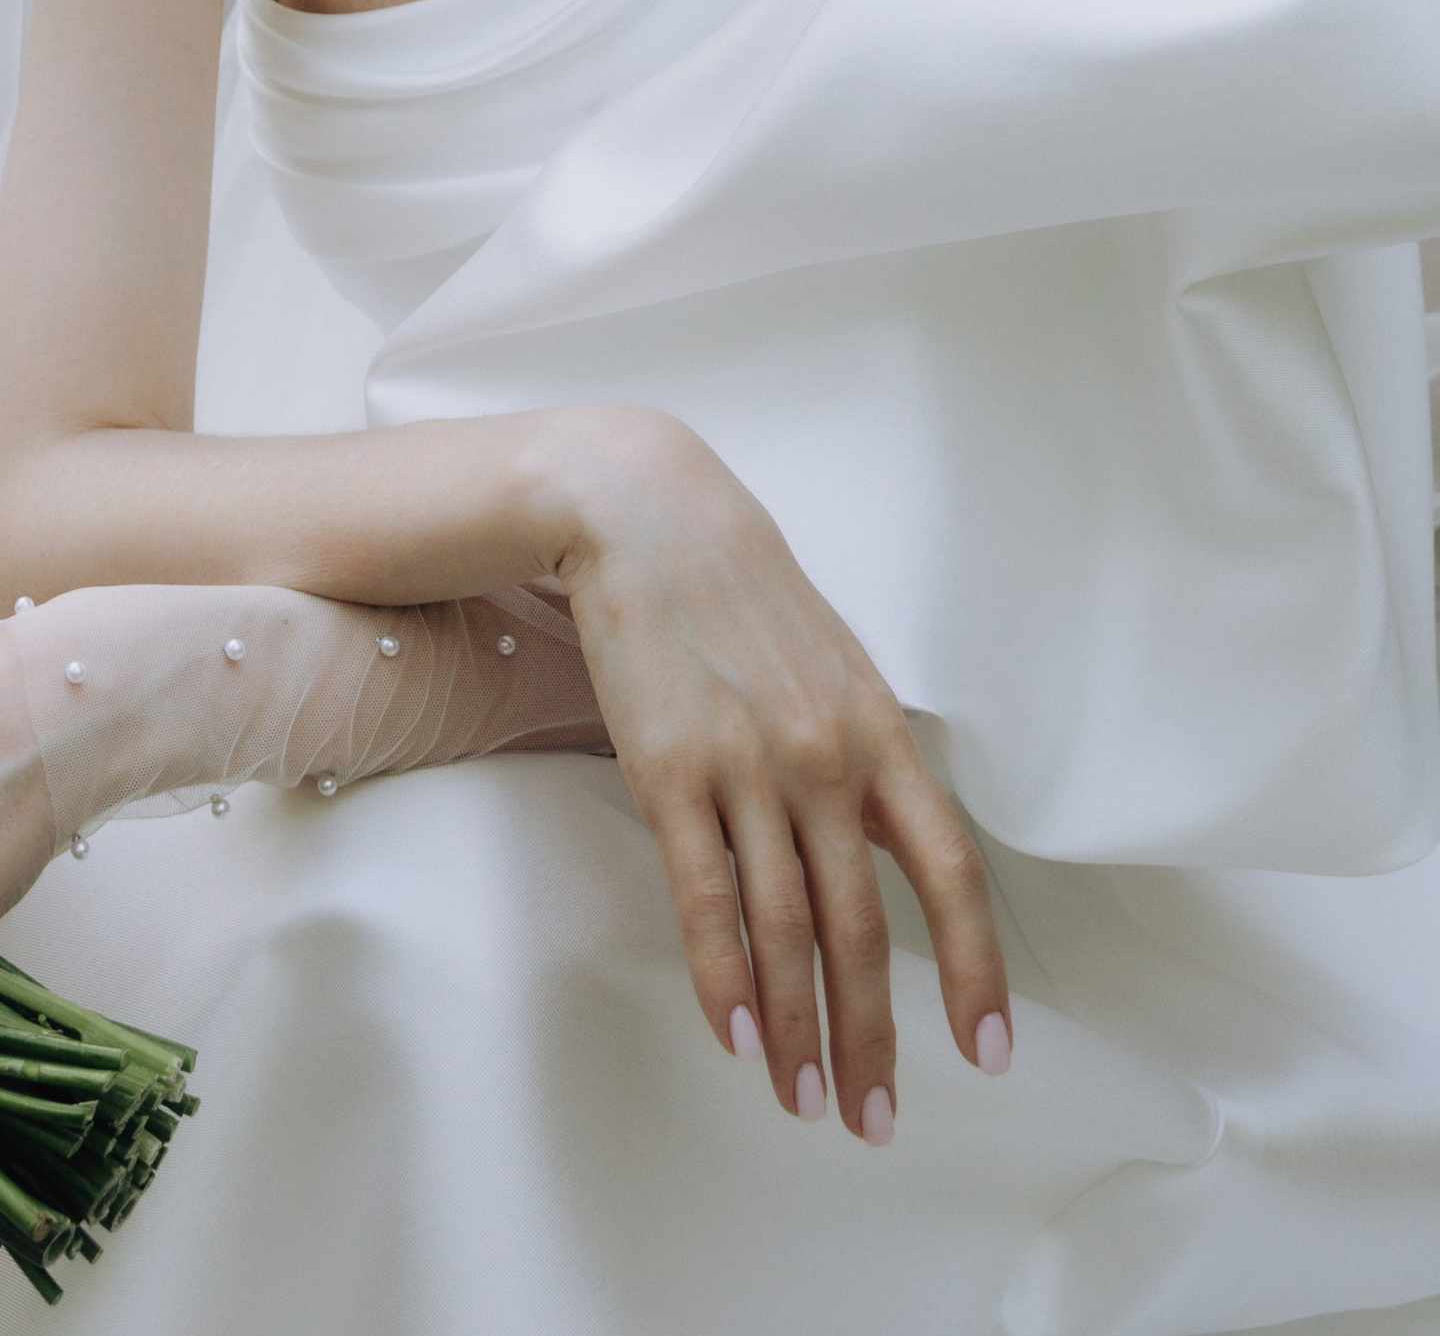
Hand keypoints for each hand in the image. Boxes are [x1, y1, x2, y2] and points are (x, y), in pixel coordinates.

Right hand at [541, 409, 1009, 1143]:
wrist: (650, 515)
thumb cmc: (745, 595)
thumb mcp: (835, 669)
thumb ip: (866, 760)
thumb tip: (888, 856)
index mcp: (880, 734)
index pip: (950, 873)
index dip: (975, 970)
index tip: (987, 1054)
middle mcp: (826, 758)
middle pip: (860, 928)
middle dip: (873, 1039)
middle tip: (875, 1121)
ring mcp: (747, 766)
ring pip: (784, 930)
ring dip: (796, 1031)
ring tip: (803, 1099)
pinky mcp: (670, 771)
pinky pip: (705, 896)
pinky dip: (721, 976)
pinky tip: (734, 1033)